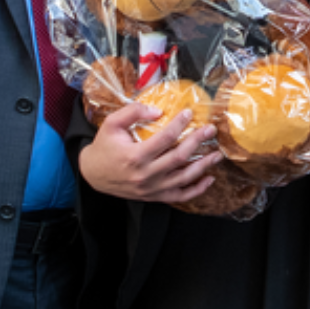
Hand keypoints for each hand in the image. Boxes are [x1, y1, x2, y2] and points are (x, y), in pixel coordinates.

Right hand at [78, 100, 221, 202]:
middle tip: (211, 130)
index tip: (190, 113)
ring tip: (217, 154)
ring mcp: (151, 189)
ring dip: (204, 165)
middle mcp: (145, 174)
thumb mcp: (111, 124)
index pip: (165, 138)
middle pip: (179, 157)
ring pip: (184, 178)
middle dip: (198, 141)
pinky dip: (197, 189)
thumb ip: (132, 112)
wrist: (92, 175)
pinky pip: (180, 196)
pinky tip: (208, 179)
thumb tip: (158, 111)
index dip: (180, 124)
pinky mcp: (154, 197)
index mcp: (135, 156)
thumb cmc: (103, 147)